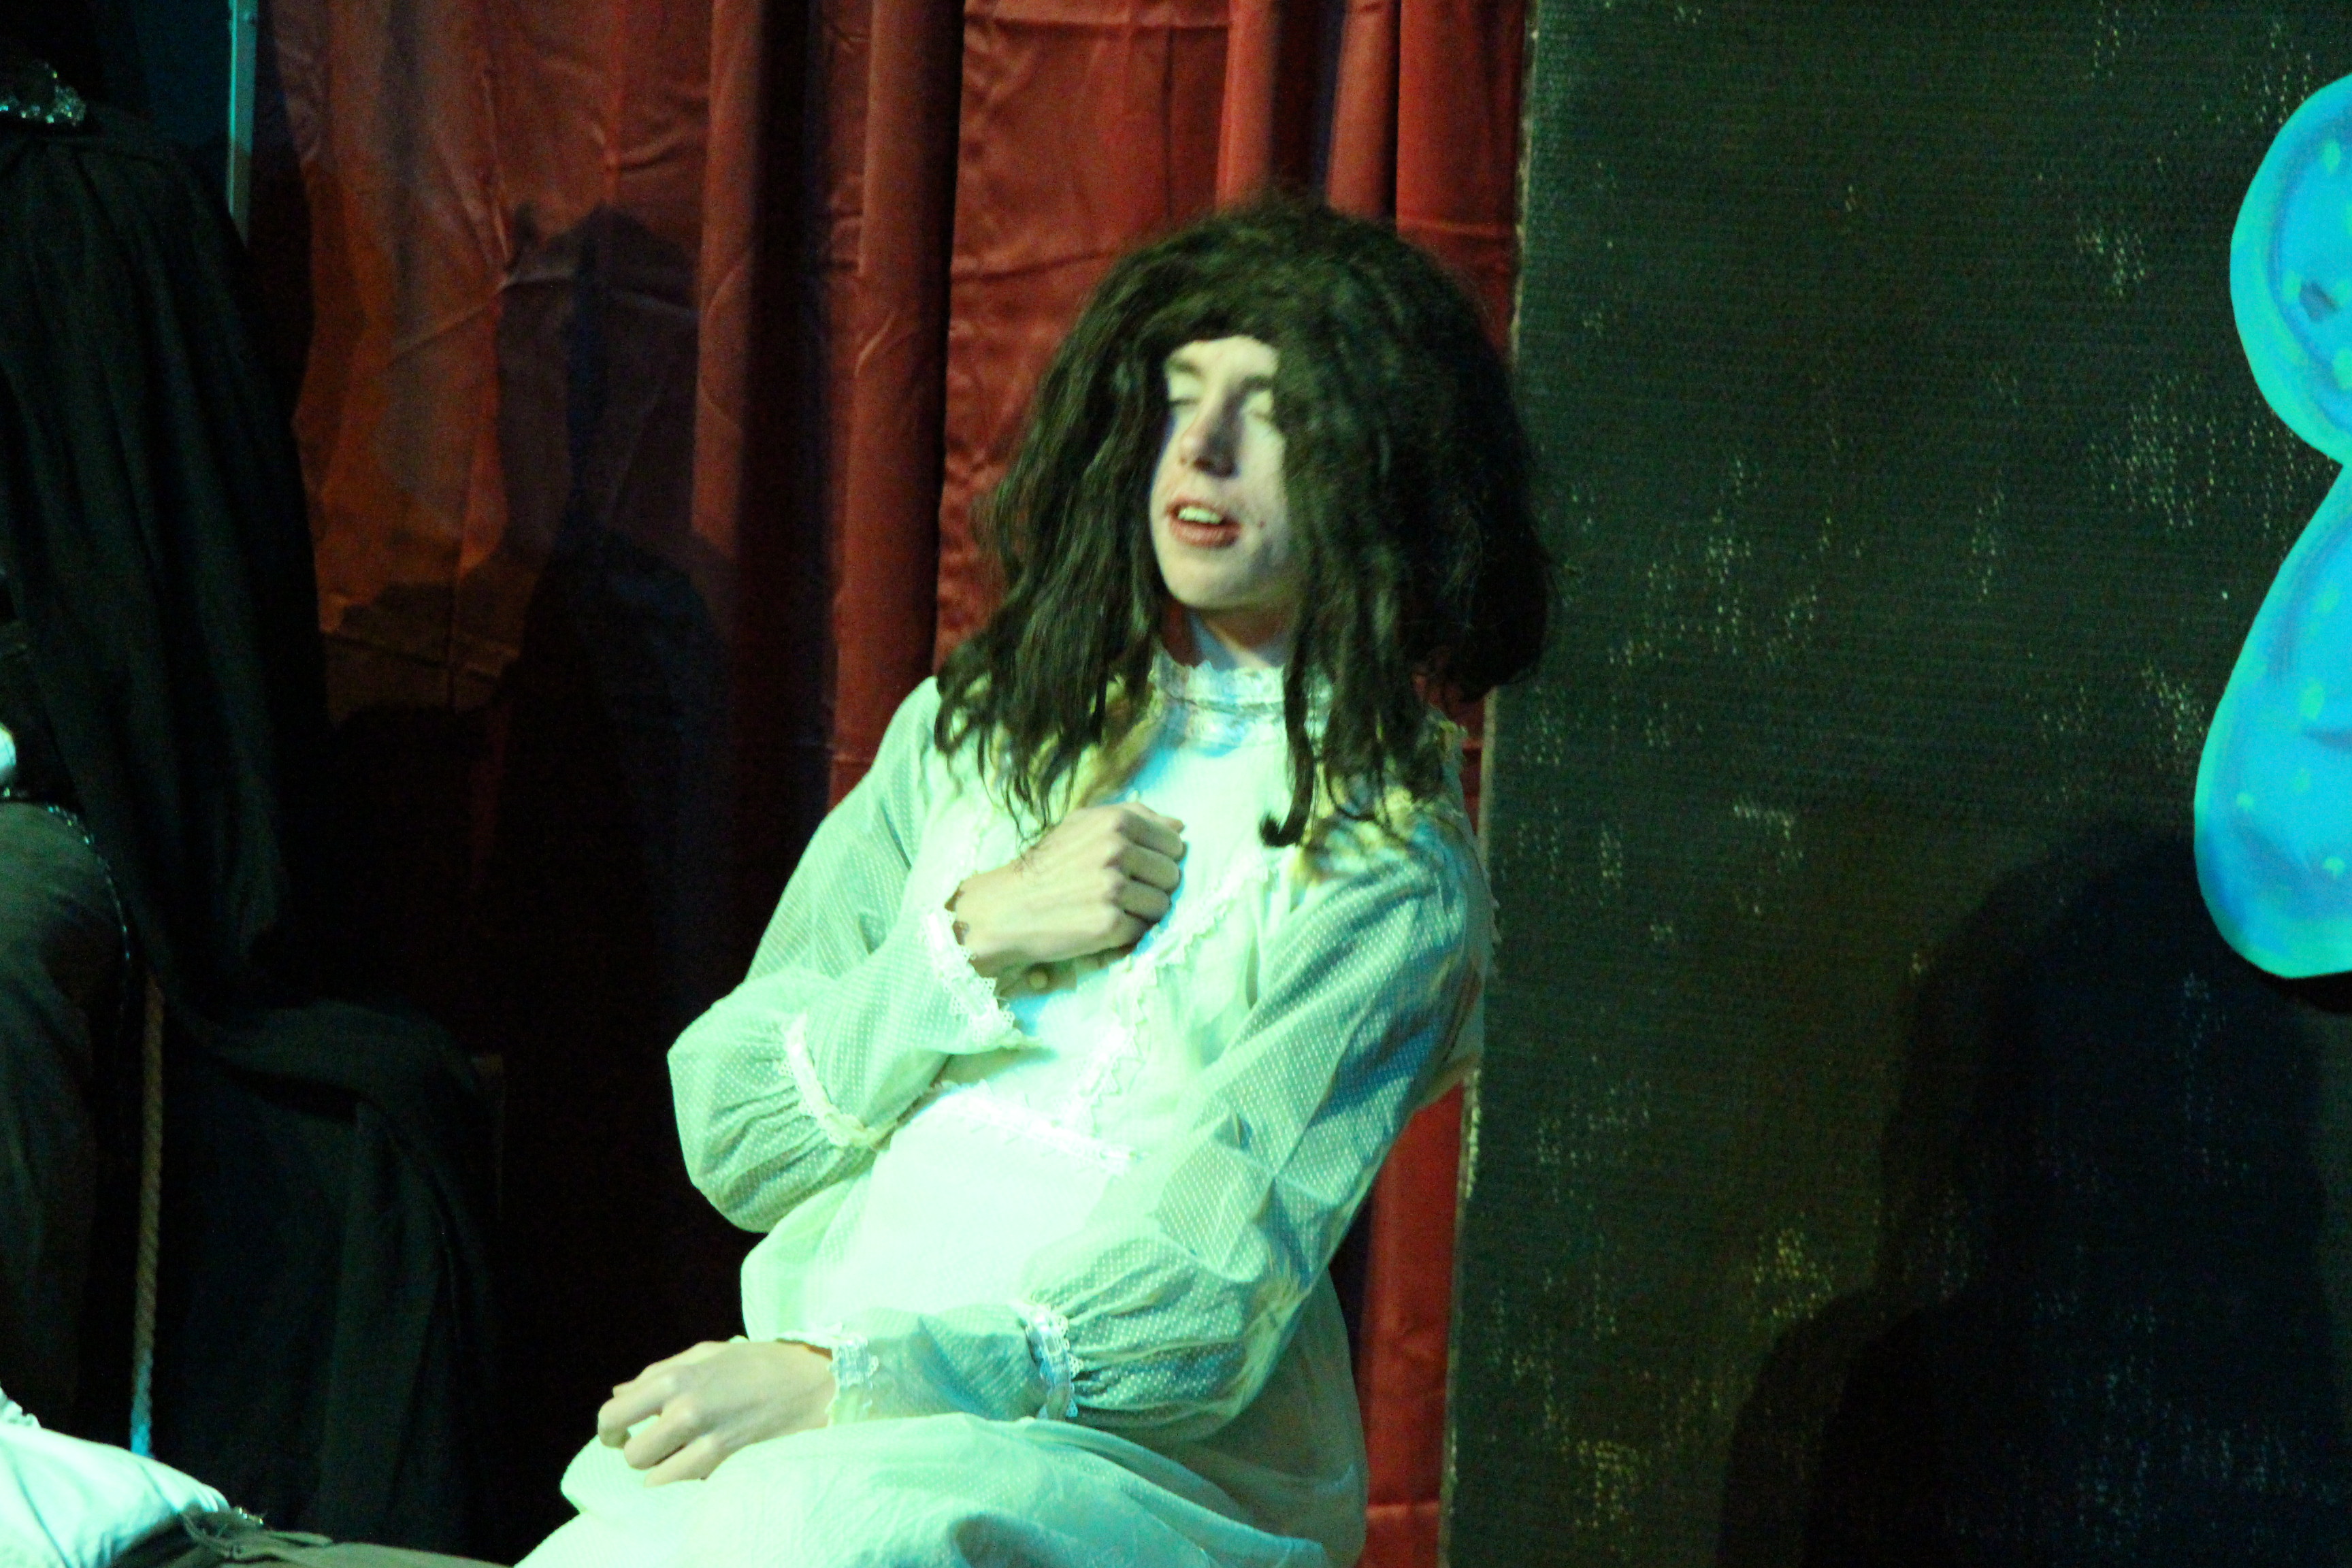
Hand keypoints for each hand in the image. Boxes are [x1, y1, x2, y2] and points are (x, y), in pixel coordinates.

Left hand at [596, 1339, 835, 1484]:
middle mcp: (684, 1411)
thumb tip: (619, 1393)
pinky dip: (688, 1478)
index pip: (613, 1414)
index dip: (609, 1429)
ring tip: (682, 1454)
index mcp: (674, 1378)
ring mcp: (706, 1442)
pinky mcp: (727, 1465)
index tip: (619, 1434)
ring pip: (655, 1478)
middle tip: (656, 1445)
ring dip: (664, 1470)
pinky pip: (685, 1484)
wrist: (813, 1382)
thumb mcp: (707, 1353)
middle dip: (639, 1451)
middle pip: (631, 1454)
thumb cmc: (758, 1362)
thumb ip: (658, 1373)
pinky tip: (705, 1460)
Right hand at [950, 803, 1185, 975]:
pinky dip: (1127, 934)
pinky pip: (1144, 931)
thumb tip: (1180, 826)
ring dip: (1142, 913)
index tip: (1134, 869)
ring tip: (1108, 909)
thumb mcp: (1083, 825)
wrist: (1006, 908)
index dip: (1158, 860)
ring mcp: (1114, 887)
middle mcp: (1117, 850)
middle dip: (1152, 887)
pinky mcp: (1110, 923)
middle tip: (1118, 893)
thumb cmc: (1048, 866)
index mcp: (1116, 821)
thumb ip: (1134, 817)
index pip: (1174, 843)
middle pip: (1172, 876)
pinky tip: (1101, 927)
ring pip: (1162, 906)